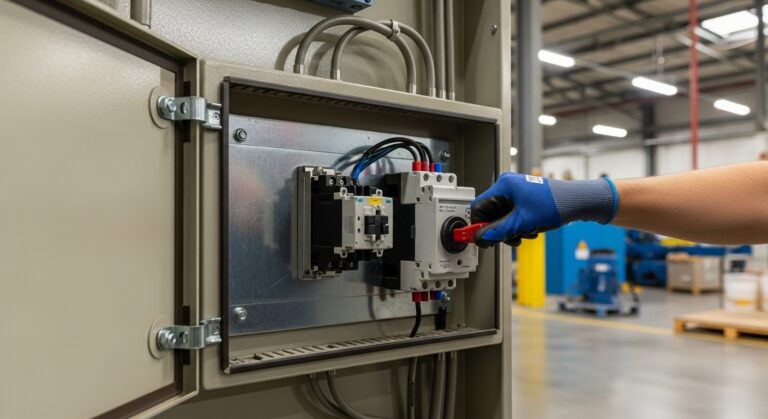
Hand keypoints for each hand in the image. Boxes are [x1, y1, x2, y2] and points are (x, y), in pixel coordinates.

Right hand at [470, 173, 616, 246]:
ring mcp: (516, 191)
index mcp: (503, 186)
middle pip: (490, 213)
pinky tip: (530, 230)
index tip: (479, 238)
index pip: (478, 207)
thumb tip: (481, 237)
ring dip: (510, 229)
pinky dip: (518, 225)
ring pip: (502, 216)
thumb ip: (498, 231)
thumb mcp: (522, 223)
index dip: (478, 226)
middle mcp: (507, 185)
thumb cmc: (554, 205)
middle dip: (499, 229)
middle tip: (508, 239)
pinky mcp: (523, 197)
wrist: (577, 201)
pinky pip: (512, 214)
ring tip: (525, 234)